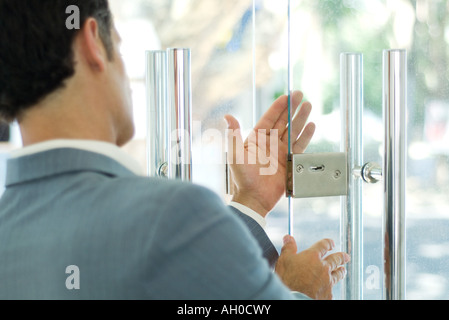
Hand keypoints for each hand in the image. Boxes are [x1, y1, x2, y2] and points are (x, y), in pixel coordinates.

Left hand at [224, 91, 314, 216]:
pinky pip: (299, 146)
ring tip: (309, 105)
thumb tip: (227, 116)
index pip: (269, 119)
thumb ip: (234, 135)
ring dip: (301, 118)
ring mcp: (280, 152)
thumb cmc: (242, 178)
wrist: (254, 198)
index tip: (286, 95)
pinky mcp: (289, 162)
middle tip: (300, 94)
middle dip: (292, 108)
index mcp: (256, 139)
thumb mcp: (235, 155)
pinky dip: (306, 136)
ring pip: (293, 131)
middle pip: (283, 122)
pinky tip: (311, 125)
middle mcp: (269, 143)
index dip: (277, 107)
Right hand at [275, 235, 349, 299]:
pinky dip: (331, 287)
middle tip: (346, 256)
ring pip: (337, 274)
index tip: (331, 243)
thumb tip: (288, 238)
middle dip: (341, 257)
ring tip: (343, 270)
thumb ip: (288, 248)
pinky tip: (330, 288)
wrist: (293, 298)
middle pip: (335, 259)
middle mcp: (323, 268)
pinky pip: (332, 289)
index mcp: (313, 256)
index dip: (328, 243)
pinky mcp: (328, 294)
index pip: (324, 245)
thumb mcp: (284, 260)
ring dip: (340, 271)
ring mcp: (327, 281)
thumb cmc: (288, 279)